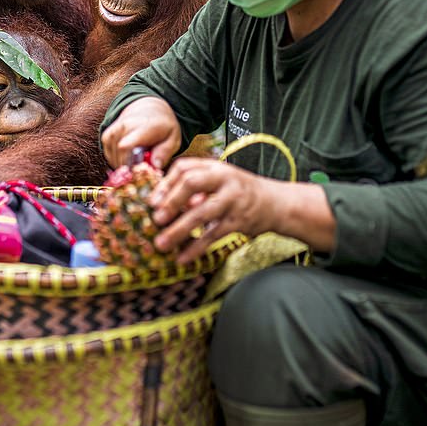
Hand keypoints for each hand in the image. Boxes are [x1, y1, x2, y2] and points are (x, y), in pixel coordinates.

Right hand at [101, 97, 180, 168]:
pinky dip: (116, 161)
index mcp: (143, 127)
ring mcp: (114, 130)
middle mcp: (125, 126)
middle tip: (140, 171)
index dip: (128, 163)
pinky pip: (108, 154)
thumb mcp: (173, 138)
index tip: (137, 172)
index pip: (126, 146)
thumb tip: (155, 166)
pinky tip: (128, 159)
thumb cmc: (163, 127)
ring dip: (123, 165)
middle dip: (129, 168)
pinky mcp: (107, 135)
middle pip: (118, 156)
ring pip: (112, 157)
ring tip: (136, 163)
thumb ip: (164, 152)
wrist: (149, 109)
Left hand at [147, 158, 279, 264]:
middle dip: (171, 201)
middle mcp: (224, 179)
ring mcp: (232, 200)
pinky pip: (212, 235)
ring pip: (200, 213)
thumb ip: (195, 185)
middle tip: (155, 219)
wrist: (275, 203)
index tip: (151, 201)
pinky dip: (196, 248)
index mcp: (215, 167)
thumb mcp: (220, 179)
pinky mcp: (238, 221)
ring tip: (161, 244)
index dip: (165, 183)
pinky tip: (182, 258)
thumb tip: (162, 201)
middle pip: (192, 183)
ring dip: (178, 230)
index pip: (184, 168)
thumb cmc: (240, 191)